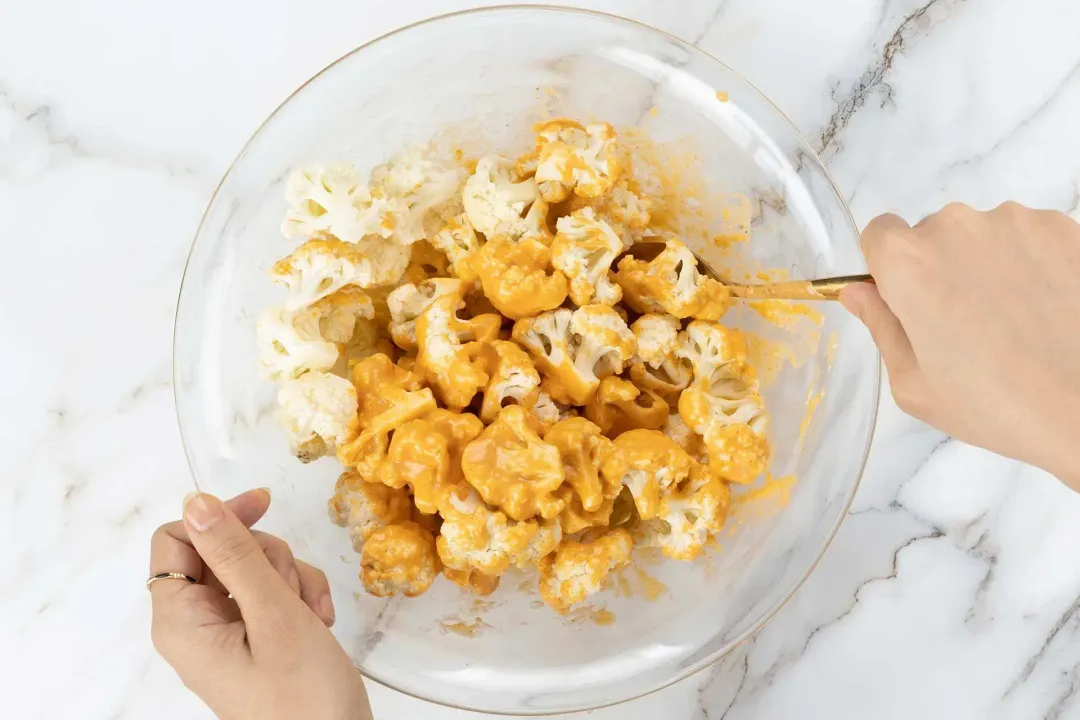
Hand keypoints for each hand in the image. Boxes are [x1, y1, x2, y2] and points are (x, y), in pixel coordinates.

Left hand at [149, 489, 372, 719]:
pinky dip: (300, 598)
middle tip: (292, 589)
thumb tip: (197, 500)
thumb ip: (235, 554)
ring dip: (291, 578)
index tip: (265, 506)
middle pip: (221, 552)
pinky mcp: (255, 642)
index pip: (177, 540)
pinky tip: (320, 620)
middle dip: (267, 557)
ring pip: (253, 570)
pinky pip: (271, 595)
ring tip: (313, 613)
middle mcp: (195, 626)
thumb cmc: (303, 693)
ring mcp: (226, 635)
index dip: (218, 518)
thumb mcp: (273, 615)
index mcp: (181, 621)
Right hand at [841, 202, 1079, 489]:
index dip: (886, 267)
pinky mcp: (1062, 228)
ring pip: (982, 235)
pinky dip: (1030, 264)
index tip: (904, 299)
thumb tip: (860, 292)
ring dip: (986, 265)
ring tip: (1011, 321)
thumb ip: (880, 325)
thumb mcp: (913, 383)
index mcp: (909, 264)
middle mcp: (957, 228)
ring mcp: (1015, 223)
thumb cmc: (997, 404)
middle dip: (938, 268)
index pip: (878, 234)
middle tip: (961, 324)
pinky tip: (1043, 310)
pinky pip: (1027, 238)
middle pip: (932, 234)